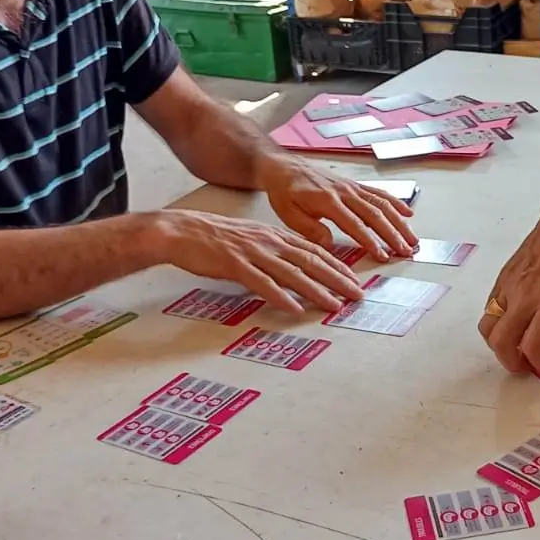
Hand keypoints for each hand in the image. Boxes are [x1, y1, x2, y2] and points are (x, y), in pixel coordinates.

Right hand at [157, 209, 365, 316]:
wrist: (181, 231)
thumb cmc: (214, 237)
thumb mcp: (251, 238)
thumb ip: (273, 251)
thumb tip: (293, 267)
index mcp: (274, 235)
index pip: (314, 251)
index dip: (337, 266)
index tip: (354, 280)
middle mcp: (269, 242)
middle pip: (311, 261)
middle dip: (337, 279)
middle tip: (357, 295)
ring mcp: (253, 253)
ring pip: (292, 273)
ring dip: (317, 291)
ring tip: (335, 305)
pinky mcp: (235, 265)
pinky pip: (262, 283)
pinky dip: (280, 297)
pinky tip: (294, 308)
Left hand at [262, 158, 416, 259]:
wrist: (284, 167)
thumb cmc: (285, 191)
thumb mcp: (288, 213)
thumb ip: (310, 229)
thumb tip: (330, 244)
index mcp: (328, 201)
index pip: (354, 224)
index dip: (370, 241)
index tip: (382, 256)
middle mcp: (344, 192)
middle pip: (375, 214)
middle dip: (393, 234)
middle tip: (406, 251)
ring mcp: (352, 187)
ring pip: (382, 204)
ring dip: (400, 222)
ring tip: (412, 239)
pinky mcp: (355, 185)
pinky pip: (379, 193)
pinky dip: (396, 203)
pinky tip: (408, 214)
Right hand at [479, 188, 539, 373]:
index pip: (535, 346)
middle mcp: (527, 295)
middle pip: (502, 342)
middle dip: (514, 363)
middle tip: (529, 367)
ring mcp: (511, 286)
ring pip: (489, 327)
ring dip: (499, 345)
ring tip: (517, 348)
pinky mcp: (503, 278)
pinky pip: (489, 309)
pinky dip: (497, 324)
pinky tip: (516, 324)